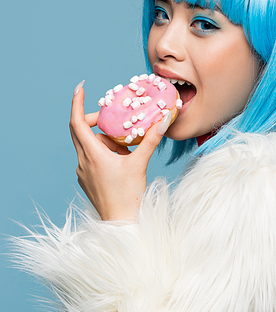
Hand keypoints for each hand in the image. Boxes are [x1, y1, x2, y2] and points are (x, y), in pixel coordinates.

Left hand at [70, 82, 165, 220]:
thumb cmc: (129, 197)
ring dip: (102, 141)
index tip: (80, 87)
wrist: (121, 223)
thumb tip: (163, 119)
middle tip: (109, 117)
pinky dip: (102, 154)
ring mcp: (83, 172)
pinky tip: (119, 162)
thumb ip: (150, 140)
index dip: (77, 102)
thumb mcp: (140, 164)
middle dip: (93, 121)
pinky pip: (90, 159)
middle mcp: (83, 162)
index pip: (76, 121)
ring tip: (124, 149)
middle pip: (79, 131)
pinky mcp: (87, 181)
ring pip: (87, 146)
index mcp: (92, 155)